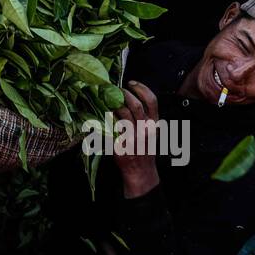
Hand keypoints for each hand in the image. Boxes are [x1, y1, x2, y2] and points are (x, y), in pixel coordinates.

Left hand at [112, 81, 160, 198]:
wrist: (140, 171)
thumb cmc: (145, 149)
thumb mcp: (151, 132)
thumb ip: (146, 116)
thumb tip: (131, 96)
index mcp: (154, 124)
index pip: (152, 101)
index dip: (141, 88)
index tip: (131, 82)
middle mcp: (145, 129)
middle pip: (135, 105)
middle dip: (124, 93)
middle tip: (115, 89)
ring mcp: (133, 137)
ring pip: (122, 113)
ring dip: (113, 103)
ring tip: (107, 98)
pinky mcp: (120, 143)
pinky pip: (110, 125)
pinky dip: (105, 116)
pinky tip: (101, 112)